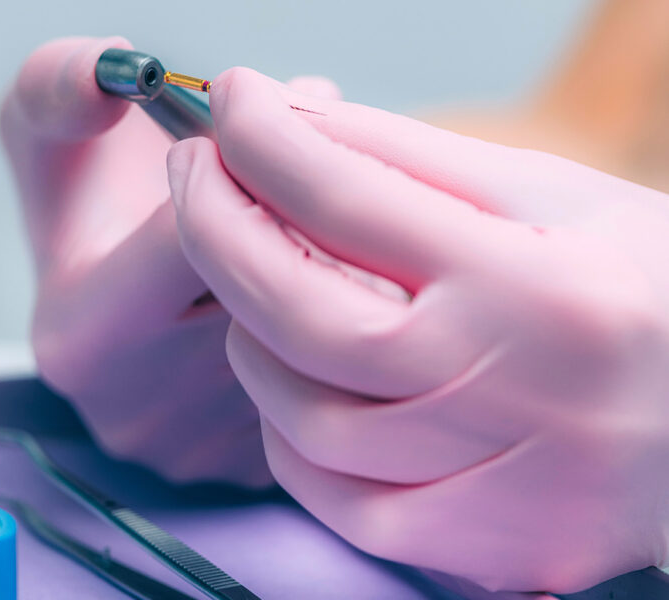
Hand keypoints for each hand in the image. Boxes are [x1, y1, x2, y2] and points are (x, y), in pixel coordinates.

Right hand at [0, 37, 335, 486]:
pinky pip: (330, 378)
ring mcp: (205, 451)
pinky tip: (314, 276)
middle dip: (307, 204)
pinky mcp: (254, 468)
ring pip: (313, 336)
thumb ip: (59, 84)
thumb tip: (117, 68)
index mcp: (85, 339)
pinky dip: (335, 318)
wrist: (105, 307)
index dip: (253, 160)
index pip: (205, 240)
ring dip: (337, 255)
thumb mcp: (44, 134)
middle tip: (314, 148)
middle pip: (269, 294)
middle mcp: (141, 412)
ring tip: (311, 206)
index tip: (268, 120)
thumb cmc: (82, 218)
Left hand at [168, 67, 668, 590]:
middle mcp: (513, 394)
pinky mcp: (479, 548)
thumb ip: (413, 161)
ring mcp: (495, 488)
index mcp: (539, 286)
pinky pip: (332, 494)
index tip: (230, 99)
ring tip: (245, 274)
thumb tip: (291, 122)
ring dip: (247, 334)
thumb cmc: (645, 290)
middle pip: (302, 314)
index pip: (352, 199)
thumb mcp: (551, 198)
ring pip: (301, 415)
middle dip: (217, 231)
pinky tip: (289, 375)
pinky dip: (285, 428)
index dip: (266, 140)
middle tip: (193, 174)